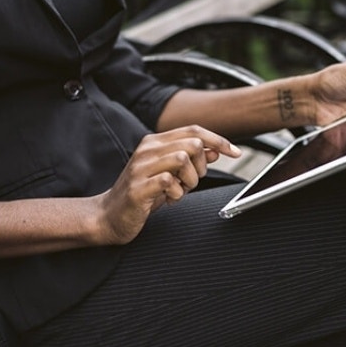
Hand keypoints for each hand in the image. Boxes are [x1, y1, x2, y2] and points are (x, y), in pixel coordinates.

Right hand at [94, 125, 241, 244]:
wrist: (109, 215)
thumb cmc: (142, 194)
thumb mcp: (171, 173)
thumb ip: (191, 160)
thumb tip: (216, 149)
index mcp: (155, 142)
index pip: (194, 131)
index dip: (218, 140)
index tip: (235, 152)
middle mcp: (147, 150)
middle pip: (192, 143)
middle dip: (202, 166)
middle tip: (191, 182)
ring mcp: (141, 167)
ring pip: (182, 159)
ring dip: (189, 180)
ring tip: (178, 191)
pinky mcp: (138, 187)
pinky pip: (170, 182)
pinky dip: (177, 194)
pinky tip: (168, 199)